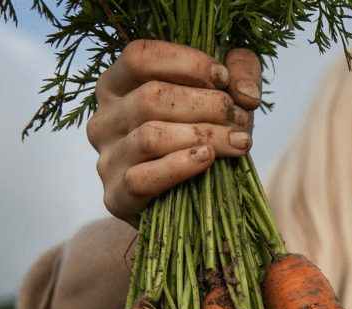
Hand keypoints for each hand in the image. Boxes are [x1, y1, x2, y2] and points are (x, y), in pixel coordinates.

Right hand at [87, 40, 261, 226]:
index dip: (186, 63)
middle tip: (241, 119)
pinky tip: (207, 159)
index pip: (140, 57)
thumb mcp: (224, 95)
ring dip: (203, 136)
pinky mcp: (116, 197)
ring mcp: (106, 160)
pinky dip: (179, 167)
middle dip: (206, 105)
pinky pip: (143, 178)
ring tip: (238, 142)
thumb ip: (241, 73)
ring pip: (150, 137)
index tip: (224, 79)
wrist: (190, 207)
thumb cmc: (203, 140)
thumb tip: (247, 94)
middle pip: (150, 97)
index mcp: (115, 86)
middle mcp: (103, 120)